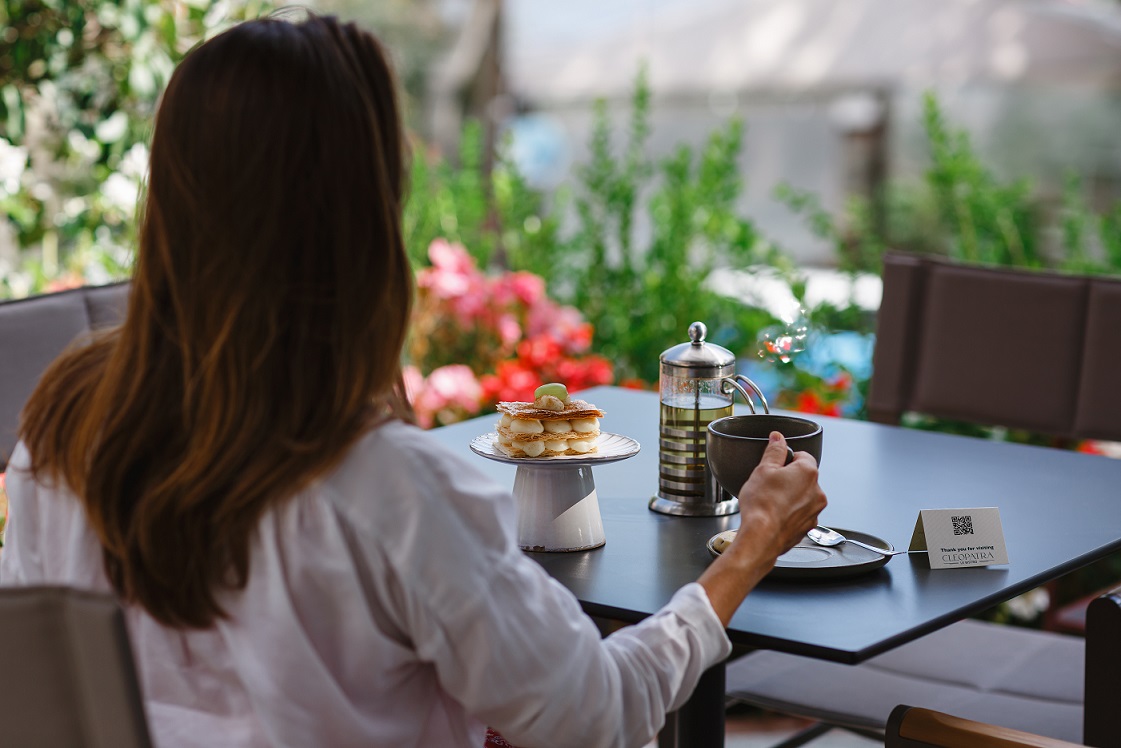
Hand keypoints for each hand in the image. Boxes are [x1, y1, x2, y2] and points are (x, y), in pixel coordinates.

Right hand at [732, 431, 827, 561]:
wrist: (761, 537)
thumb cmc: (762, 505)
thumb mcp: (763, 469)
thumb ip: (774, 451)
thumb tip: (778, 438)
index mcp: (808, 472)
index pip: (802, 455)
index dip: (786, 459)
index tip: (775, 465)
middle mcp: (817, 492)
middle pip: (803, 477)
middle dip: (788, 478)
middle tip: (769, 484)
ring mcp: (814, 511)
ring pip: (802, 496)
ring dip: (790, 496)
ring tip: (770, 502)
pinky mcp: (808, 527)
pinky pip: (800, 514)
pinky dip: (790, 513)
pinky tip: (774, 515)